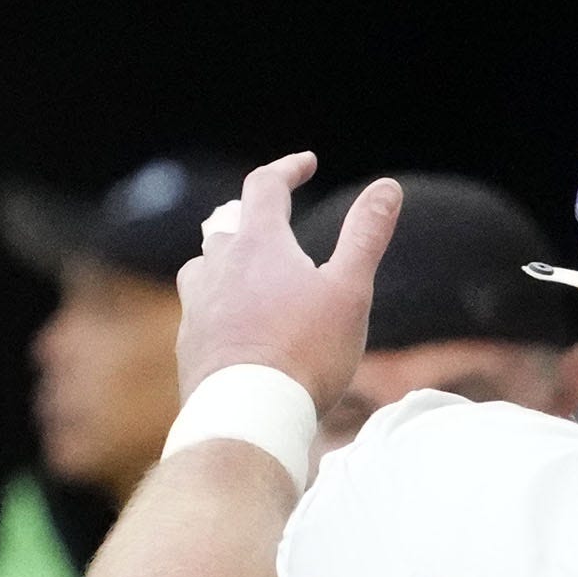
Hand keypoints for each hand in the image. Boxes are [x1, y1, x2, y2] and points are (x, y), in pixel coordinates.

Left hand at [176, 152, 398, 411]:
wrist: (249, 412)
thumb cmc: (306, 350)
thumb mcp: (350, 290)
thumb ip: (366, 235)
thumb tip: (388, 186)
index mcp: (259, 246)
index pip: (265, 186)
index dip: (286, 169)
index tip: (306, 164)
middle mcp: (218, 268)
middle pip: (228, 226)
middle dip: (253, 219)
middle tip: (275, 224)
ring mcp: (197, 306)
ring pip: (202, 267)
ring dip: (225, 262)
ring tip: (248, 275)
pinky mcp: (189, 344)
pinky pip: (199, 310)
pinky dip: (219, 305)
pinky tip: (237, 327)